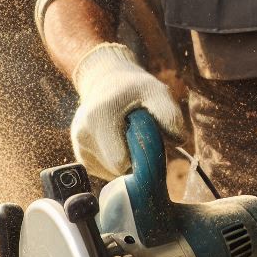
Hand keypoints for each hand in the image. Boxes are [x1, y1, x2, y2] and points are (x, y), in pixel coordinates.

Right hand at [71, 43, 184, 179]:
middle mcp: (82, 134)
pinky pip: (105, 171)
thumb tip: (178, 141)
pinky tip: (118, 142)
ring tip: (127, 136)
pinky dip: (116, 162)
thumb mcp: (156, 92)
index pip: (120, 161)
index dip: (140, 158)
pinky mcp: (81, 157)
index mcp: (98, 117)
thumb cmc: (135, 89)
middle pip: (116, 170)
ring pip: (111, 173)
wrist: (107, 83)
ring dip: (125, 161)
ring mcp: (79, 147)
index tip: (148, 143)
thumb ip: (169, 114)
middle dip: (133, 160)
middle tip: (140, 139)